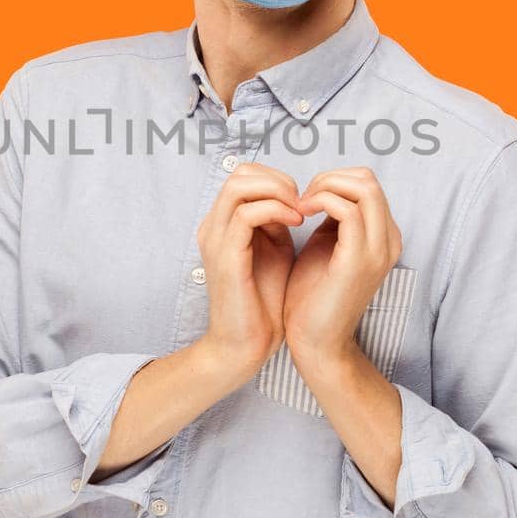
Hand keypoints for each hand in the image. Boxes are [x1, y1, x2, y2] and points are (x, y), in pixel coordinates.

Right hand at [195, 162, 303, 380]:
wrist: (246, 344)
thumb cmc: (263, 301)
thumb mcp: (276, 250)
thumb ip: (278, 221)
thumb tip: (292, 198)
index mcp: (223, 224)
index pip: (244, 175)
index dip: (277, 178)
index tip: (303, 200)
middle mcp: (213, 226)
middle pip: (239, 173)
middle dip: (278, 179)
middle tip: (303, 200)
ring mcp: (215, 239)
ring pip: (239, 186)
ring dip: (277, 191)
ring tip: (300, 209)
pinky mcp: (225, 256)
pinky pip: (247, 214)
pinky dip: (276, 210)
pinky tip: (297, 223)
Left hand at [284, 167, 402, 367]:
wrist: (316, 342)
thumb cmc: (314, 296)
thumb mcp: (326, 245)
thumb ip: (333, 218)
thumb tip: (325, 189)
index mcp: (384, 236)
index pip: (367, 183)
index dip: (333, 180)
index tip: (304, 198)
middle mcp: (389, 240)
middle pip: (369, 179)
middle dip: (329, 178)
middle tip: (301, 198)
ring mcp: (378, 250)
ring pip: (363, 188)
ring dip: (323, 188)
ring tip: (299, 206)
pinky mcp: (359, 260)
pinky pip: (347, 210)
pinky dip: (320, 202)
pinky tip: (300, 215)